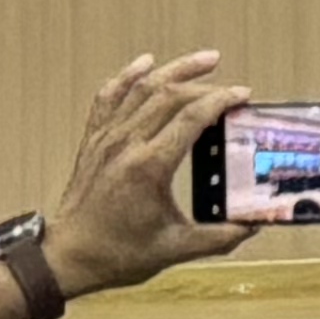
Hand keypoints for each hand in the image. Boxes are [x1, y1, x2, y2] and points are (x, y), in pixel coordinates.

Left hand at [41, 50, 253, 297]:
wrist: (66, 258)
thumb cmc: (117, 254)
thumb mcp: (175, 249)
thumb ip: (218, 237)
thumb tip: (253, 225)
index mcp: (148, 167)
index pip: (191, 118)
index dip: (221, 101)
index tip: (243, 96)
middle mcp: (126, 145)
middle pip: (169, 96)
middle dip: (206, 84)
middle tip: (232, 87)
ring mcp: (106, 140)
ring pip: (141, 89)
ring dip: (176, 70)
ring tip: (206, 60)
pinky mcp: (93, 142)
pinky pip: (108, 98)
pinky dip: (127, 77)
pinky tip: (145, 64)